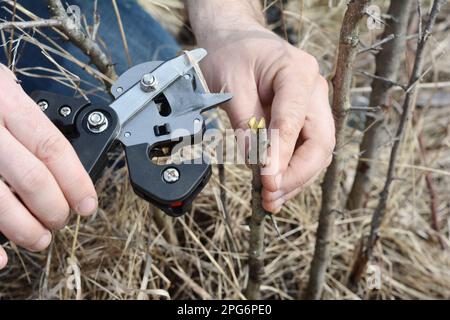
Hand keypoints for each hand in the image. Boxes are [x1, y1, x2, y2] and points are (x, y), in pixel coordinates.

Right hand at [0, 65, 97, 268]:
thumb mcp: (1, 87)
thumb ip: (26, 118)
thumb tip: (59, 161)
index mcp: (4, 101)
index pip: (51, 147)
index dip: (76, 182)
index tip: (88, 204)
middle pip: (31, 179)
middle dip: (54, 209)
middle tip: (60, 221)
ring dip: (24, 229)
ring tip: (39, 239)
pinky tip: (0, 258)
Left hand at [197, 25, 334, 212]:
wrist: (236, 40)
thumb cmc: (232, 54)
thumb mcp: (231, 84)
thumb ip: (245, 122)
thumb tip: (255, 162)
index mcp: (297, 72)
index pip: (294, 121)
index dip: (282, 154)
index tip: (267, 181)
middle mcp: (314, 89)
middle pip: (320, 141)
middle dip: (297, 174)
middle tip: (271, 196)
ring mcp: (313, 104)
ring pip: (316, 151)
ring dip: (295, 178)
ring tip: (271, 201)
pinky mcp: (305, 118)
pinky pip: (305, 149)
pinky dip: (291, 170)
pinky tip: (275, 187)